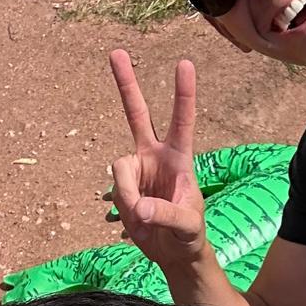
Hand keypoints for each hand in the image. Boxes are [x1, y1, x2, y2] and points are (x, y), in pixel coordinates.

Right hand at [108, 49, 208, 274]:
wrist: (174, 253)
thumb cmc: (189, 235)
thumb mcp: (187, 226)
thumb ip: (166, 214)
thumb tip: (138, 208)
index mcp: (179, 158)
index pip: (182, 120)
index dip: (183, 94)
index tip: (185, 63)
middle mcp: (155, 156)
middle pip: (137, 114)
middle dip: (126, 85)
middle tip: (116, 52)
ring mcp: (137, 170)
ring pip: (119, 169)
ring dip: (126, 194)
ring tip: (141, 218)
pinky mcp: (123, 188)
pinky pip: (115, 191)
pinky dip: (124, 208)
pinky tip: (137, 222)